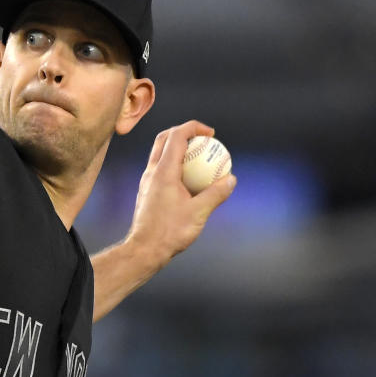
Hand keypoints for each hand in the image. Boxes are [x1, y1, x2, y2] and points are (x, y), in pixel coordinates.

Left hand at [126, 120, 236, 268]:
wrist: (144, 248)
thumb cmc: (170, 232)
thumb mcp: (198, 213)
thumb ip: (215, 194)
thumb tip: (231, 179)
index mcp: (163, 171)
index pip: (176, 136)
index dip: (193, 127)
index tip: (211, 133)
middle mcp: (151, 171)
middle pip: (164, 139)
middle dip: (184, 132)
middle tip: (204, 138)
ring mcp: (147, 180)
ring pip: (160, 152)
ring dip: (179, 147)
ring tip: (199, 155)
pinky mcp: (147, 189)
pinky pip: (161, 167)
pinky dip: (175, 163)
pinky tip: (189, 177)